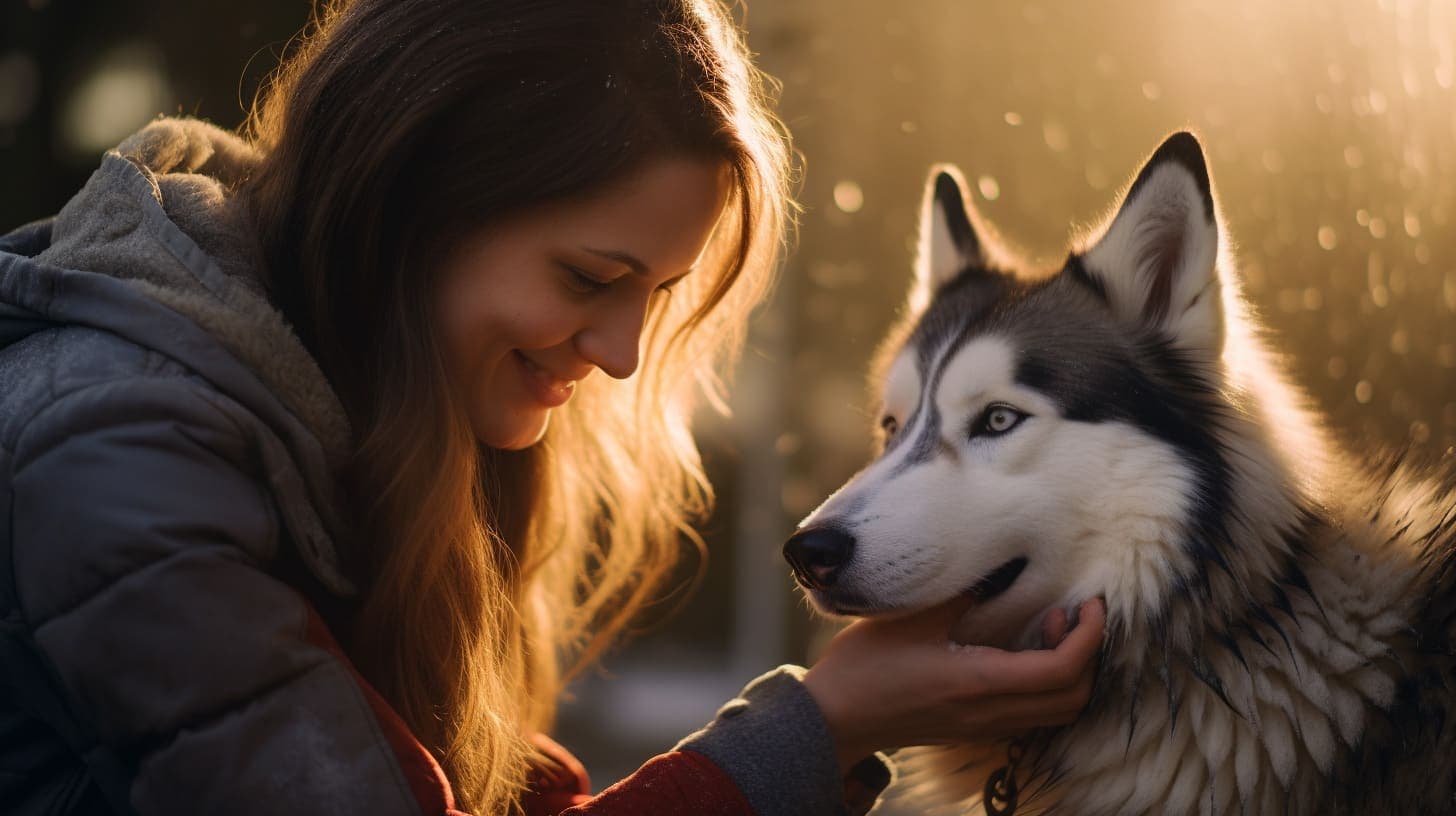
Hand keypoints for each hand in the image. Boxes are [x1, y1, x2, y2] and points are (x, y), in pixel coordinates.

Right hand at [802, 598, 1105, 771]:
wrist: (834, 717)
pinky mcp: (975, 729)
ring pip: (1057, 710)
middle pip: (1073, 698)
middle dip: (1087, 654)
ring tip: (1046, 628)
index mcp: (980, 683)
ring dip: (1068, 671)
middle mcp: (991, 713)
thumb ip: (963, 593)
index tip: (1091, 604)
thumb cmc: (866, 666)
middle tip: (1069, 613)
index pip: (1063, 670)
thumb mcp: (914, 617)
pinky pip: (1033, 713)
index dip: (1090, 637)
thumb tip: (999, 568)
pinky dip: (1047, 684)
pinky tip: (1021, 651)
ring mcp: (985, 726)